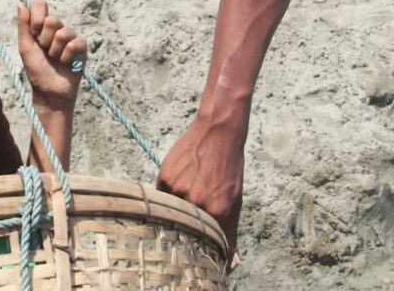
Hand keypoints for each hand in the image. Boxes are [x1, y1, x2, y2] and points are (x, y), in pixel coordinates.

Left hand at [17, 0, 85, 108]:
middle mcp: (56, 29)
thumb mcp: (25, 47)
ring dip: (55, 51)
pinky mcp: (82, 47)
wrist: (50, 91)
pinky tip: (66, 63)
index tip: (34, 32)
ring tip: (55, 59)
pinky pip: (75, 43)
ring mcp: (70, 36)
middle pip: (52, 20)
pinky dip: (67, 56)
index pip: (40, 5)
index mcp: (41, 26)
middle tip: (45, 51)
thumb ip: (23, 25)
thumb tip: (20, 3)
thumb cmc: (36, 70)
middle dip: (45, 40)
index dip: (37, 17)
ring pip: (64, 33)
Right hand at [157, 117, 243, 257]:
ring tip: (190, 187)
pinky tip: (181, 177)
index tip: (198, 252)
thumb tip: (228, 262)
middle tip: (191, 210)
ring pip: (172, 211)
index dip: (201, 249)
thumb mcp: (234, 201)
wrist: (217, 134)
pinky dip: (169, 192)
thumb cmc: (228, 168)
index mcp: (217, 212)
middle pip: (186, 229)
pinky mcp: (165, 178)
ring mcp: (179, 190)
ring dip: (178, 206)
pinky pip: (162, 196)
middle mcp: (197, 203)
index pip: (206, 244)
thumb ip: (229, 232)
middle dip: (188, 227)